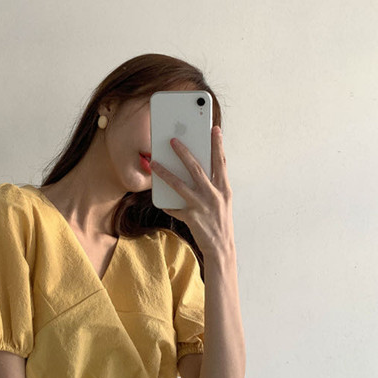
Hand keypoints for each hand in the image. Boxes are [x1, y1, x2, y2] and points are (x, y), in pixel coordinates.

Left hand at [150, 123, 235, 266]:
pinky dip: (167, 203)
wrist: (221, 248)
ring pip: (180, 184)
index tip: (214, 129)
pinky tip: (159, 198)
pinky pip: (174, 207)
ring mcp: (202, 206)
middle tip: (172, 140)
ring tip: (154, 163)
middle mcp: (214, 195)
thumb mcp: (221, 201)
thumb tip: (198, 170)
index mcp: (224, 189)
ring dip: (165, 172)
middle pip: (196, 168)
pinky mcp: (192, 217)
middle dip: (183, 152)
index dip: (218, 145)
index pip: (221, 162)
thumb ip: (212, 186)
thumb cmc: (219, 222)